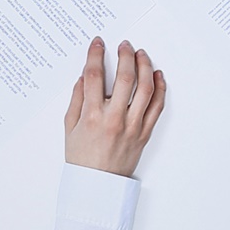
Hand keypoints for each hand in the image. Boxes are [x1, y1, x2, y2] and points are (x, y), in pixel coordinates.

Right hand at [64, 37, 166, 175]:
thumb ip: (76, 99)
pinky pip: (157, 106)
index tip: (98, 43)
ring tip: (141, 54)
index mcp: (92, 116)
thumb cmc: (82, 158)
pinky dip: (160, 88)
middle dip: (125, 55)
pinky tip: (157, 75)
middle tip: (124, 45)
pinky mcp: (145, 133)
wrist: (97, 186)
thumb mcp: (69, 127)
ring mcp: (133, 126)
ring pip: (146, 89)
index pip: (95, 76)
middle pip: (125, 78)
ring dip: (145, 67)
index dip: (96, 55)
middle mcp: (114, 119)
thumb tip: (84, 76)